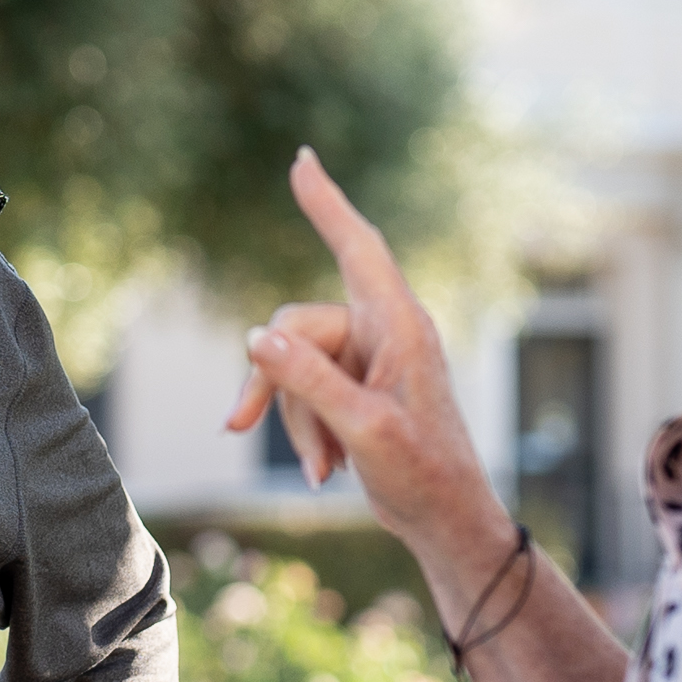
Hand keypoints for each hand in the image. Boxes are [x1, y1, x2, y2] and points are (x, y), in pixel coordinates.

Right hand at [227, 150, 498, 555]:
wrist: (445, 521)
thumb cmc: (422, 473)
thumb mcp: (362, 428)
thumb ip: (309, 380)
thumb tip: (255, 337)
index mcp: (398, 326)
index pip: (357, 248)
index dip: (327, 204)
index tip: (303, 160)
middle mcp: (383, 333)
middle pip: (295, 327)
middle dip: (272, 381)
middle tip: (236, 426)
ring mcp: (369, 361)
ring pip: (293, 366)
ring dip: (297, 421)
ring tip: (324, 469)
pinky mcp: (356, 390)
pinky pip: (306, 393)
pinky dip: (308, 432)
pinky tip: (327, 471)